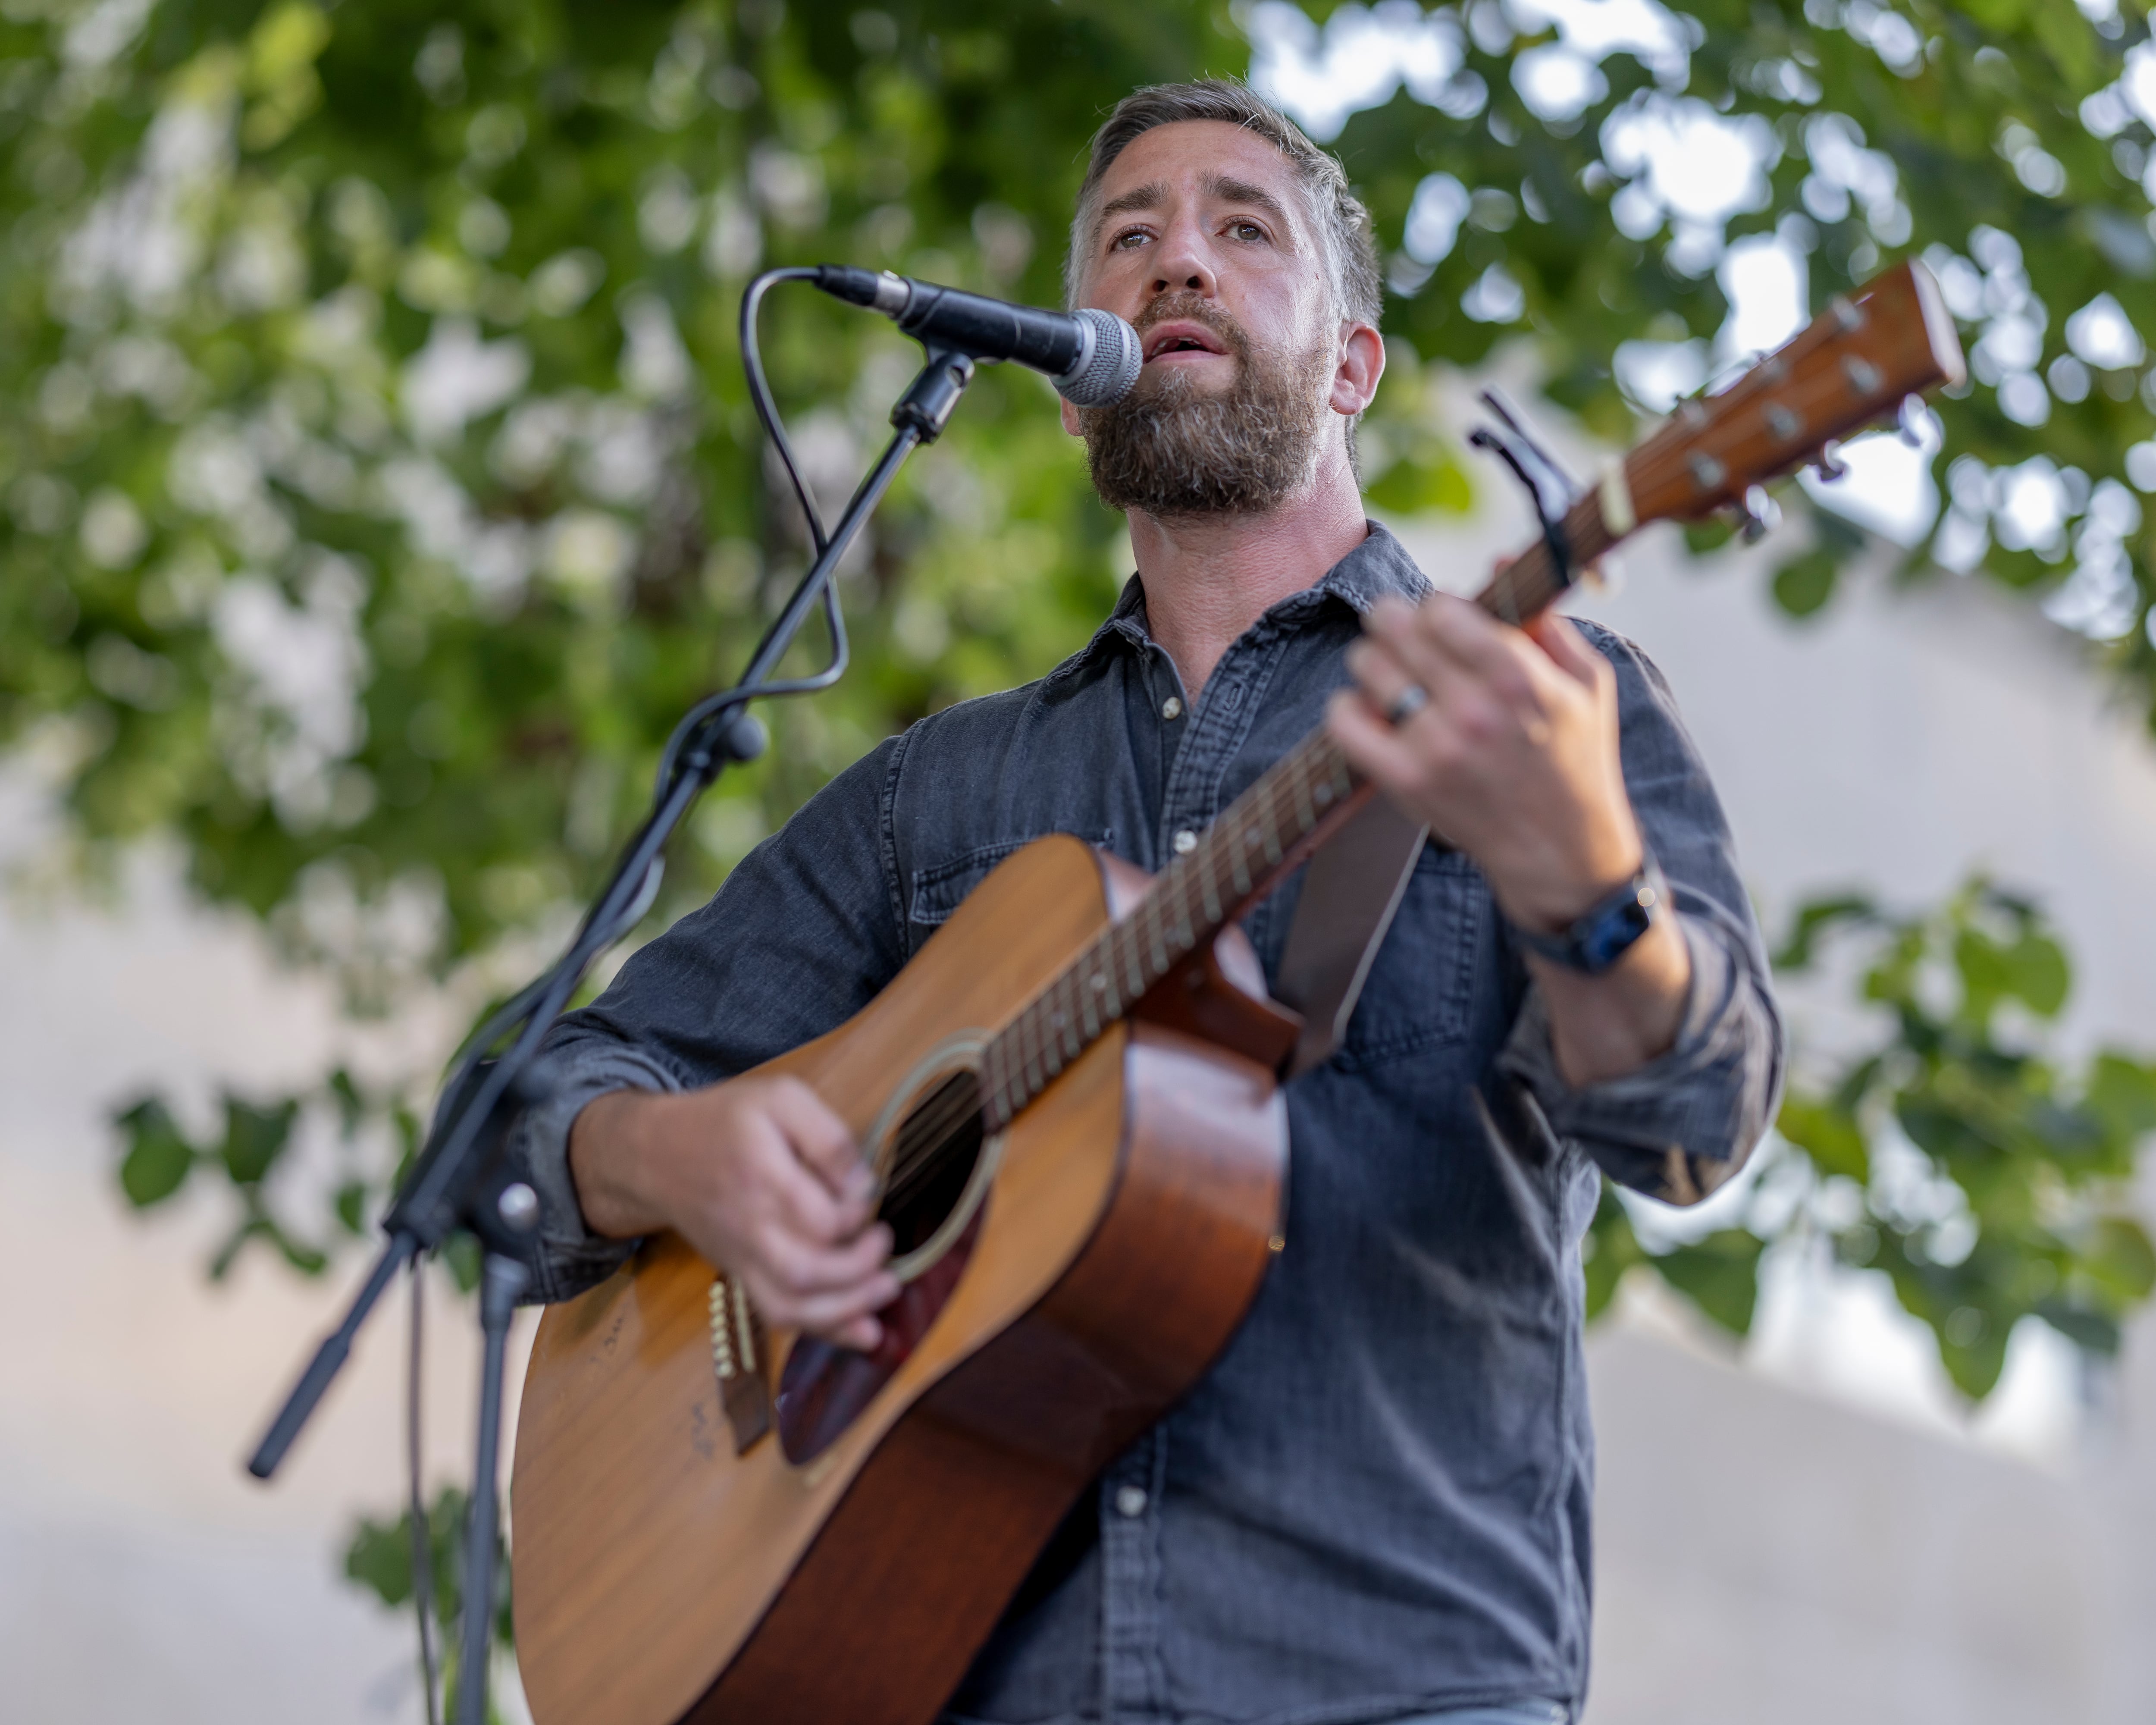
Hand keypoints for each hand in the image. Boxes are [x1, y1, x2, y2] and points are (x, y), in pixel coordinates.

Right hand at [569, 1075, 898, 1349]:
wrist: (655, 1155)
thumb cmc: (725, 1122)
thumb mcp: (781, 1098)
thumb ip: (828, 1136)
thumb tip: (864, 1184)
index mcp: (762, 1176)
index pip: (819, 1218)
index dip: (857, 1216)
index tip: (869, 1197)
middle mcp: (750, 1226)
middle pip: (806, 1272)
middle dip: (859, 1270)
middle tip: (885, 1242)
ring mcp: (743, 1257)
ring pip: (791, 1305)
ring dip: (846, 1310)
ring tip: (886, 1291)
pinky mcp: (741, 1274)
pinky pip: (778, 1314)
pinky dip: (823, 1329)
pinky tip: (862, 1331)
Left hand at [1326, 589, 1642, 929]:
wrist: (1562, 852)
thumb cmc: (1577, 761)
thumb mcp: (1586, 683)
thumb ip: (1545, 620)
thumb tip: (1501, 559)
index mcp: (1519, 678)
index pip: (1443, 608)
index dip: (1435, 605)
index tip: (1440, 616)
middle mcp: (1473, 709)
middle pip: (1396, 629)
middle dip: (1395, 621)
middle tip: (1400, 631)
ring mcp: (1435, 747)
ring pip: (1368, 667)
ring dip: (1372, 659)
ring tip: (1388, 671)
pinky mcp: (1405, 781)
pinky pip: (1344, 724)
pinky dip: (1345, 708)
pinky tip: (1365, 707)